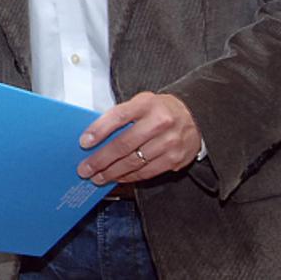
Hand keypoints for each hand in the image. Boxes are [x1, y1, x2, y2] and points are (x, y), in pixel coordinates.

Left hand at [77, 91, 201, 184]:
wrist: (196, 117)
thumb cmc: (161, 109)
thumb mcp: (142, 102)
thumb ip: (122, 115)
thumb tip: (95, 135)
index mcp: (147, 104)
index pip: (119, 117)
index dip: (99, 130)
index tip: (84, 142)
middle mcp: (159, 123)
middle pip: (124, 144)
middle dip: (101, 159)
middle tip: (85, 169)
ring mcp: (169, 143)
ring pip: (134, 162)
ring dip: (112, 172)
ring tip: (97, 177)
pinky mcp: (175, 159)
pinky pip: (147, 172)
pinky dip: (129, 177)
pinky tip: (117, 177)